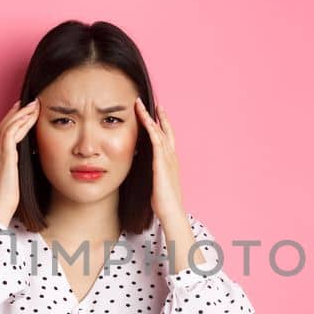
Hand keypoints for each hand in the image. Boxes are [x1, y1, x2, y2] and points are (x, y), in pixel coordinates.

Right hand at [0, 98, 38, 222]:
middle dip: (17, 111)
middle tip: (30, 101)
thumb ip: (20, 166)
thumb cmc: (9, 198)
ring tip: (34, 104)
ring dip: (22, 113)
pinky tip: (30, 117)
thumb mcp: (16, 178)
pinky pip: (11, 134)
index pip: (4, 131)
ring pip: (8, 125)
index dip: (13, 118)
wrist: (0, 208)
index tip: (24, 110)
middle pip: (5, 124)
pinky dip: (20, 123)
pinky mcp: (6, 157)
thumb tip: (33, 159)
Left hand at [135, 97, 184, 221]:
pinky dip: (151, 127)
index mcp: (171, 161)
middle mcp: (171, 156)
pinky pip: (156, 140)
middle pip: (166, 130)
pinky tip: (145, 119)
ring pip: (159, 131)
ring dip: (150, 117)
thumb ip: (153, 173)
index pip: (166, 138)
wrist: (171, 210)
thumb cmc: (164, 201)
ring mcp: (168, 158)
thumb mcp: (157, 182)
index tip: (156, 115)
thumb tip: (145, 170)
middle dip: (160, 116)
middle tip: (155, 103)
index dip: (162, 125)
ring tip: (142, 105)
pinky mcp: (162, 162)